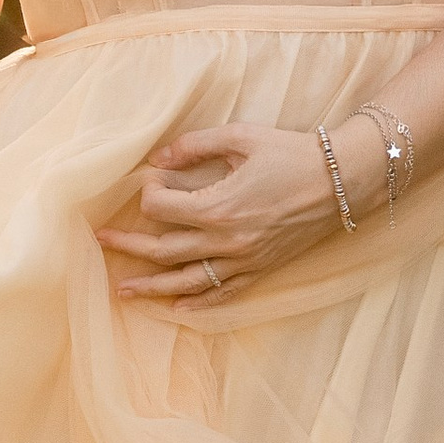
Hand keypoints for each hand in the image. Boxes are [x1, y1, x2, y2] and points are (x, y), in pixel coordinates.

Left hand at [96, 122, 369, 302]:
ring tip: (122, 290)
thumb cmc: (292, 153)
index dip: (149, 192)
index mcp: (219, 206)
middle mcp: (227, 239)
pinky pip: (224, 292)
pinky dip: (198, 302)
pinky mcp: (261, 268)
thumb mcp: (242, 137)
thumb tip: (159, 159)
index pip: (162, 209)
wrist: (343, 180)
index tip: (151, 179)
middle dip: (128, 244)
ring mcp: (244, 259)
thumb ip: (196, 146)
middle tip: (100, 241)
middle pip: (164, 249)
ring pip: (188, 280)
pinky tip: (176, 306)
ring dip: (152, 286)